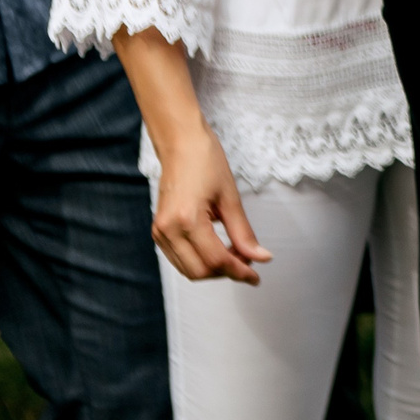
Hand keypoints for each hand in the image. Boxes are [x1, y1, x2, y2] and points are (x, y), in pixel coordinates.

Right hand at [150, 127, 270, 284]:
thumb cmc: (206, 162)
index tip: (257, 276)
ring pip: (189, 269)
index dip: (240, 271)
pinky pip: (180, 259)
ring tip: (237, 255)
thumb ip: (244, 233)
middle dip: (227, 272)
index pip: (216, 260)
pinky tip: (219, 249)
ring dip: (214, 269)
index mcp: (186, 221)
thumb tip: (260, 257)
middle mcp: (168, 230)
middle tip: (250, 263)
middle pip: (200, 271)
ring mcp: (160, 232)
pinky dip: (200, 260)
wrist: (181, 144)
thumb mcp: (231, 198)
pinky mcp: (159, 231)